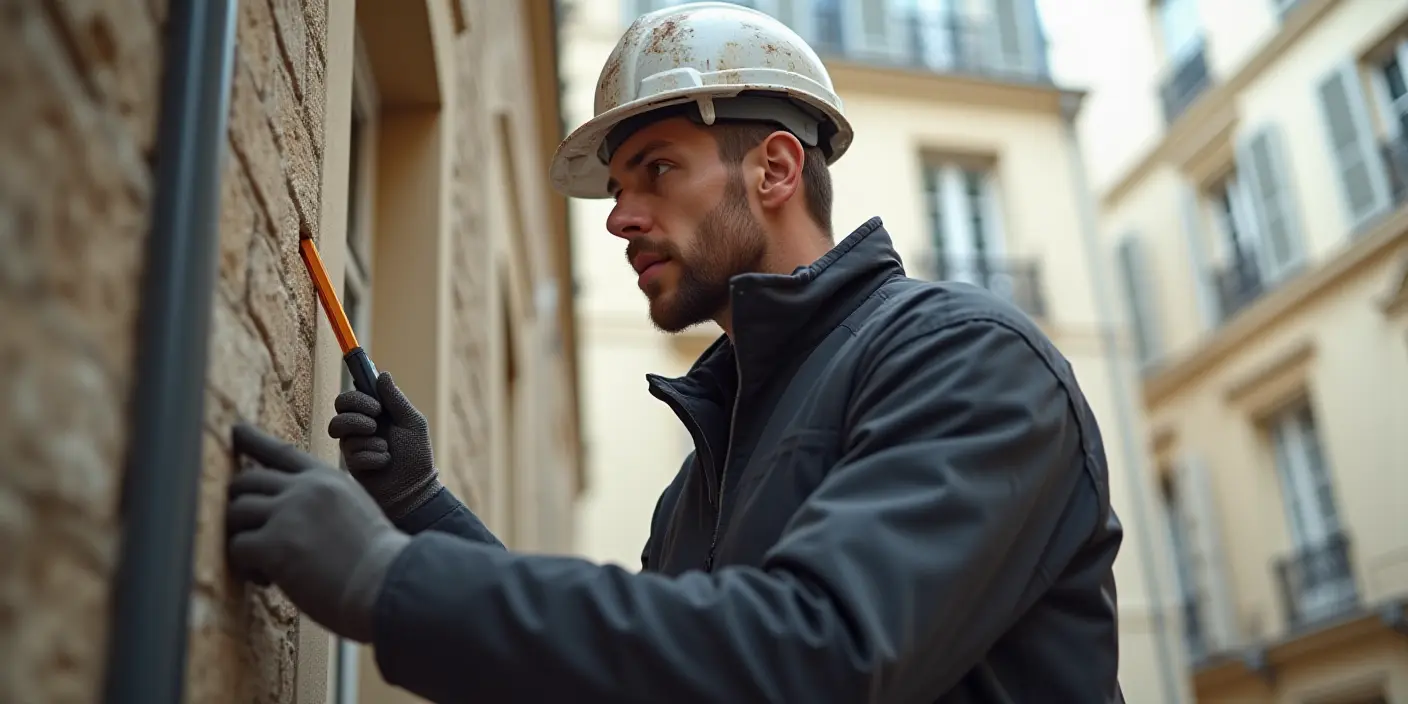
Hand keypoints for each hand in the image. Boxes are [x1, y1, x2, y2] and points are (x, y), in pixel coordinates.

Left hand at [226, 422, 409, 642]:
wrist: (386, 582)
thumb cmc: (376, 560)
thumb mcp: (354, 510)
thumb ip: (322, 501)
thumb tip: (287, 508)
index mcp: (326, 479)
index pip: (281, 451)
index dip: (253, 439)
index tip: (236, 430)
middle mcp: (304, 488)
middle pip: (246, 481)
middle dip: (239, 505)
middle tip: (248, 531)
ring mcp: (288, 513)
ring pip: (236, 512)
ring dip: (241, 537)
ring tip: (260, 563)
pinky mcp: (274, 544)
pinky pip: (237, 546)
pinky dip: (245, 566)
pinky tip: (267, 580)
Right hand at [328, 372, 441, 520]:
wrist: (414, 490)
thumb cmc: (416, 456)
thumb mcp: (412, 423)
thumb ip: (396, 400)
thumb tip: (383, 374)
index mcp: (375, 413)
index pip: (353, 394)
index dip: (357, 395)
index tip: (376, 406)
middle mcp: (360, 426)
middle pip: (339, 406)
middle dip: (356, 413)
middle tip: (375, 423)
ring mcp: (353, 444)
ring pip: (338, 427)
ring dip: (365, 437)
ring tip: (384, 446)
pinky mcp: (349, 463)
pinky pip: (352, 453)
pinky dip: (373, 457)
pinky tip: (385, 463)